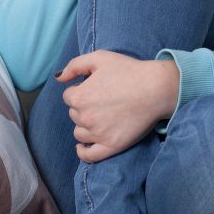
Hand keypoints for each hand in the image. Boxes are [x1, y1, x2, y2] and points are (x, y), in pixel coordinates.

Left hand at [58, 51, 178, 161]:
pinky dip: (83, 151)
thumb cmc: (129, 70)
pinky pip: (88, 155)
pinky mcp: (110, 146)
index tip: (95, 86)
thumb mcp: (100, 57)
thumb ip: (75, 65)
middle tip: (102, 99)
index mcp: (80, 96)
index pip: (69, 96)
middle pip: (74, 114)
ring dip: (85, 125)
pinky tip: (83, 146)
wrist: (155, 87)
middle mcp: (85, 117)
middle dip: (83, 106)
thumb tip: (58, 78)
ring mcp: (97, 134)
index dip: (81, 89)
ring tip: (100, 116)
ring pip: (79, 133)